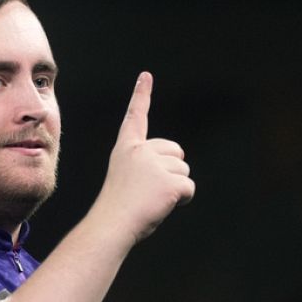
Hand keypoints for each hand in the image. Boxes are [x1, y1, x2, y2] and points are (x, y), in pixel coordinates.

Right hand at [88, 72, 193, 246]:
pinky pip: (189, 188)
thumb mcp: (128, 178)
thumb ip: (147, 168)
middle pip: (176, 151)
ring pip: (184, 171)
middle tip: (149, 190)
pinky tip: (162, 205)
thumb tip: (173, 180)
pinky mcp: (170, 182)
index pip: (135, 117)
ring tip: (151, 199)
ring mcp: (156, 165)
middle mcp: (141, 151)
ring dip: (175, 187)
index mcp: (127, 148)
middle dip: (172, 169)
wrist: (112, 225)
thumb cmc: (118, 209)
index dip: (141, 95)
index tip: (145, 76)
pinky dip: (181, 200)